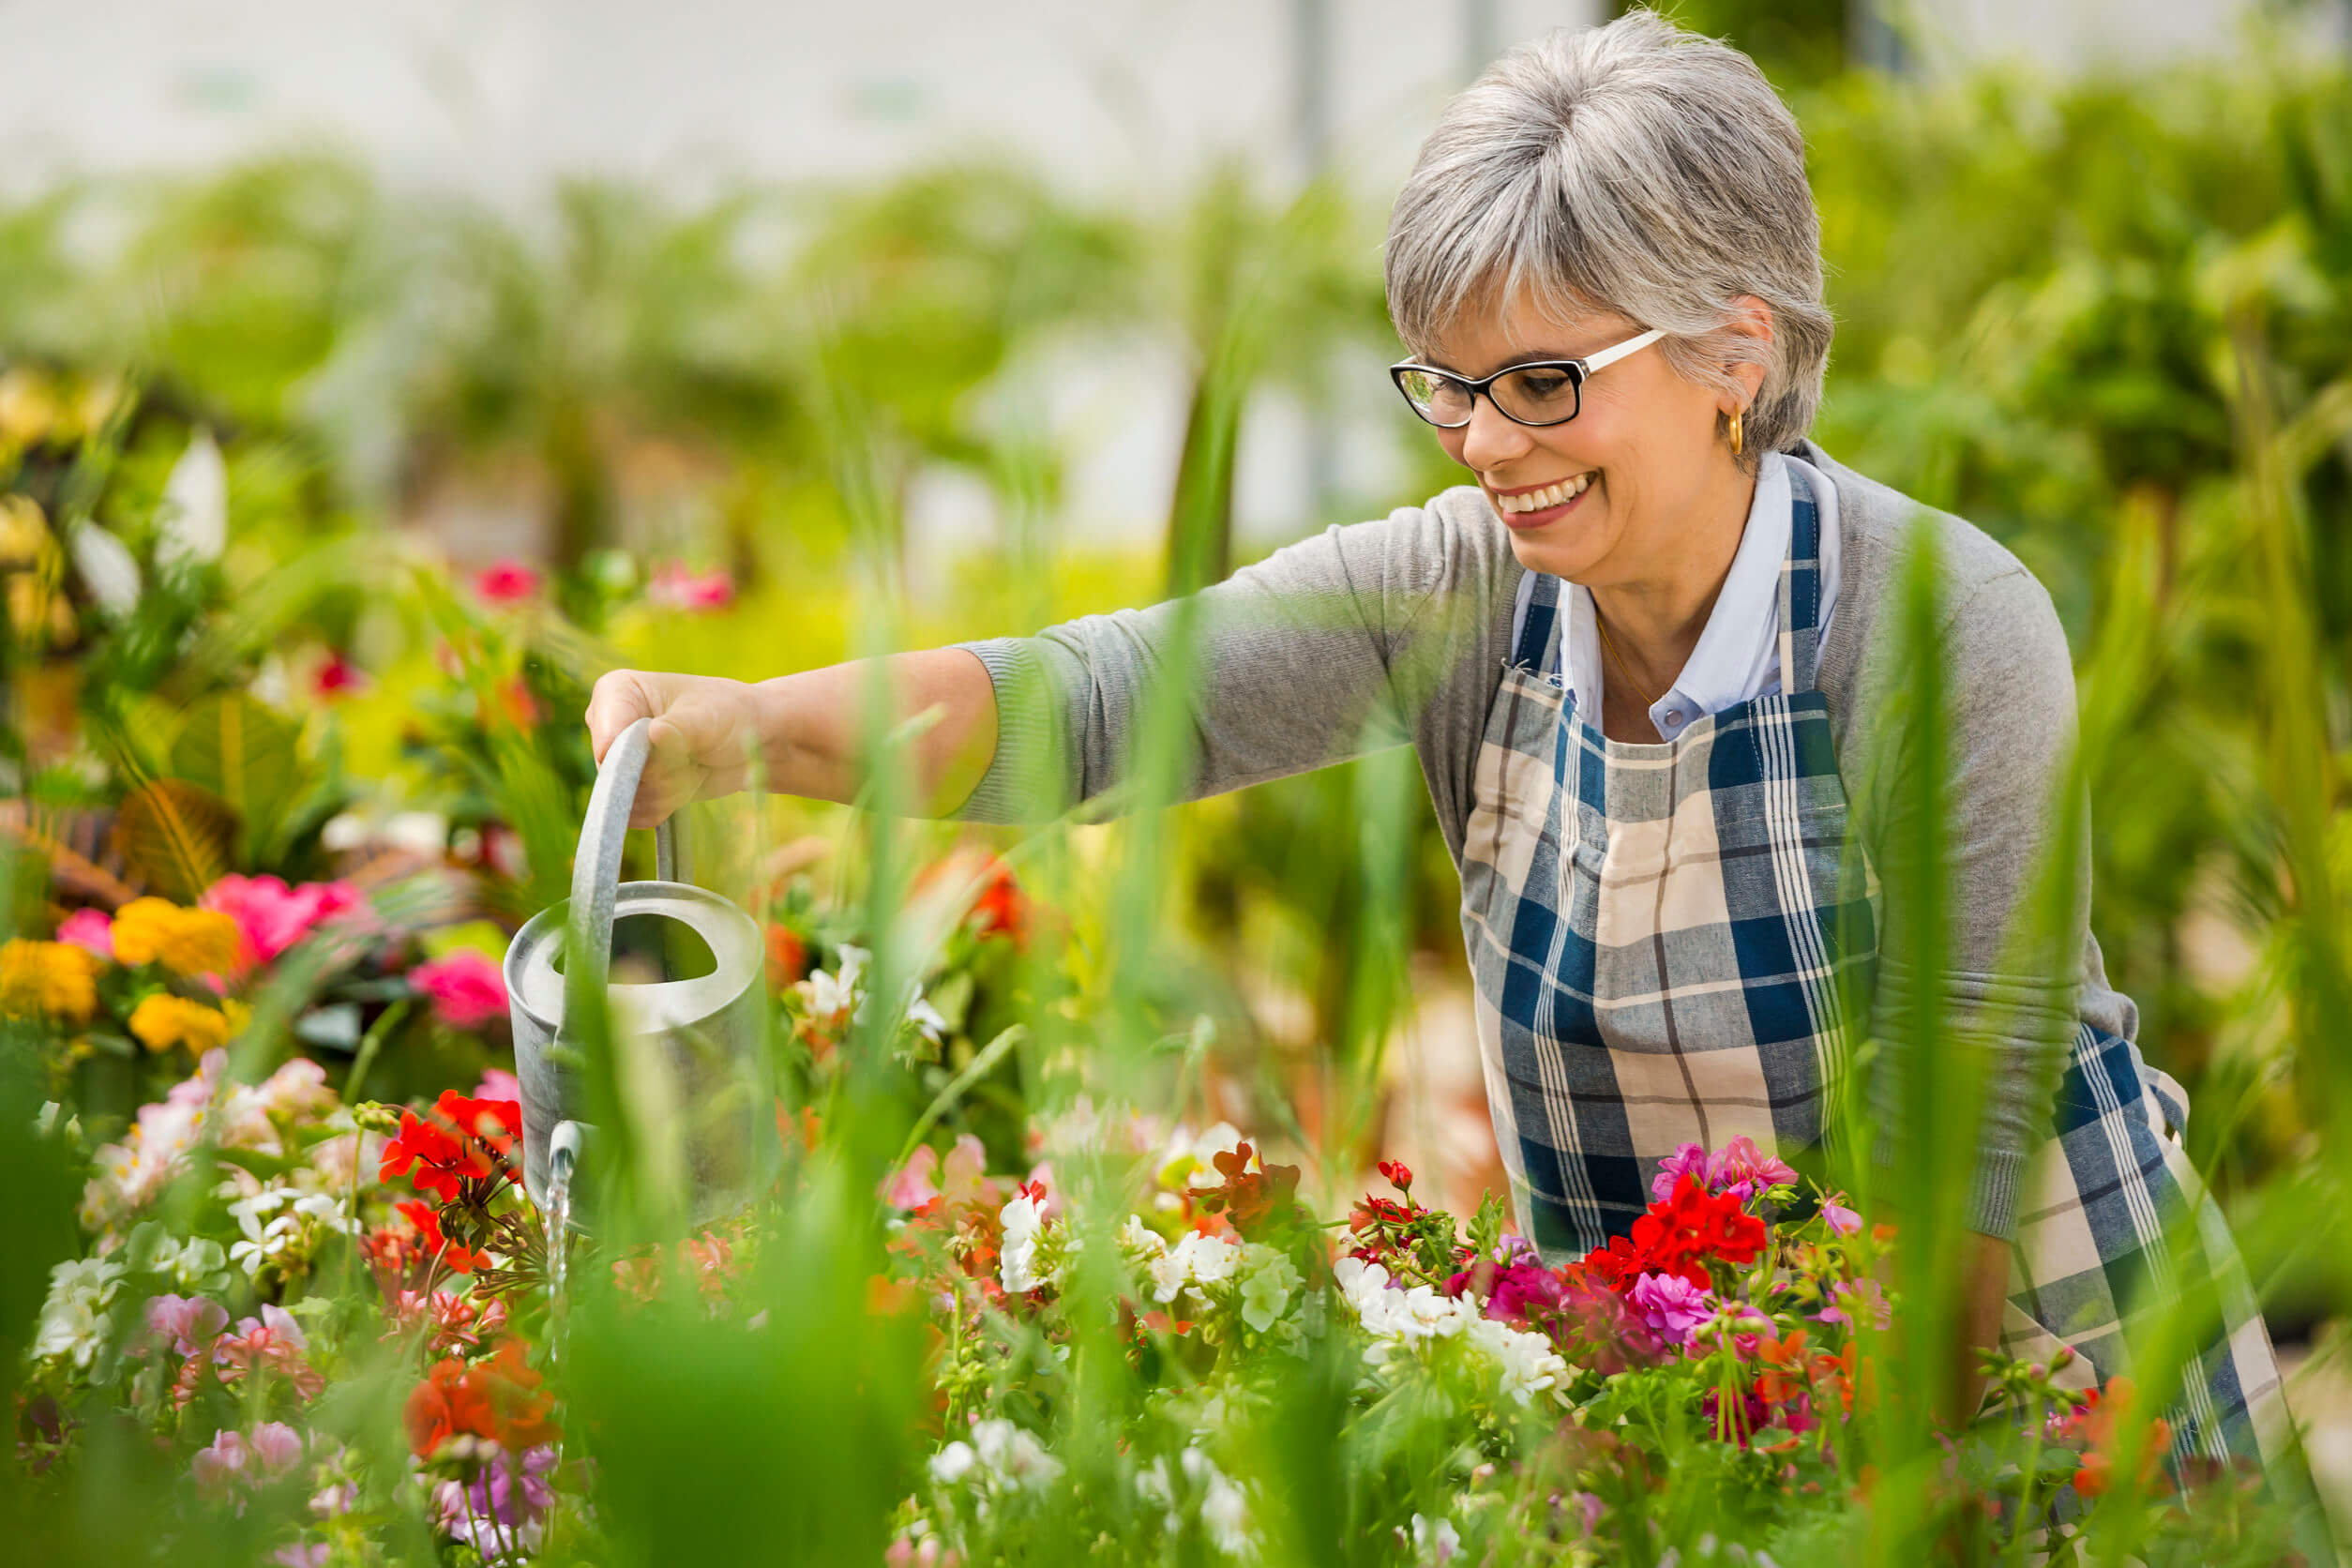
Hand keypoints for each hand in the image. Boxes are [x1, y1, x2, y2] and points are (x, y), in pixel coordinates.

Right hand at [583, 670, 765, 829]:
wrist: (751, 740)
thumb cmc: (728, 713)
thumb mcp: (707, 717)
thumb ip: (679, 728)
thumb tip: (655, 735)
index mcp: (616, 691)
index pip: (606, 741)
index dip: (636, 758)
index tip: (673, 746)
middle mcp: (607, 725)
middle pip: (615, 774)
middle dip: (660, 775)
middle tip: (692, 756)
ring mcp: (617, 759)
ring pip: (629, 797)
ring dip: (669, 791)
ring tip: (693, 765)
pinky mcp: (630, 788)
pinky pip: (637, 814)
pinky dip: (668, 804)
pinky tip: (688, 780)